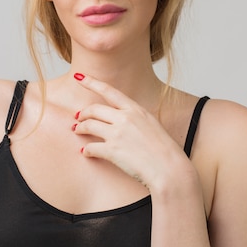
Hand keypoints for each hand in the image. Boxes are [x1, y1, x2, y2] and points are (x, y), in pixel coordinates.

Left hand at [72, 73, 186, 189]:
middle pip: (94, 109)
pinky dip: (86, 150)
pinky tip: (85, 152)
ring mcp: (118, 134)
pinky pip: (91, 147)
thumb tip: (119, 118)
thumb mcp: (151, 125)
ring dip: (80, 128)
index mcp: (136, 109)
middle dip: (83, 113)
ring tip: (77, 130)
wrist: (170, 169)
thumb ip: (135, 118)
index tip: (78, 76)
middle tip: (78, 117)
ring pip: (88, 125)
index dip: (91, 82)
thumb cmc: (164, 150)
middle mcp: (125, 118)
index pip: (109, 91)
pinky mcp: (112, 151)